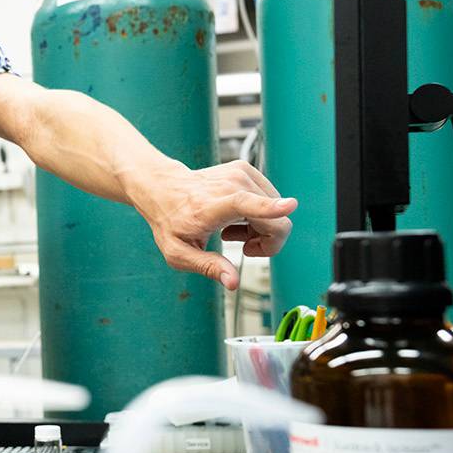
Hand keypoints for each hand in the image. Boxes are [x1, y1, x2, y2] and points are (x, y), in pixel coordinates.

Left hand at [127, 159, 296, 289]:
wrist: (162, 189)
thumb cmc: (170, 223)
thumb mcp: (178, 254)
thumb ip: (207, 267)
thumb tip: (233, 283)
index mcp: (211, 207)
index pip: (244, 205)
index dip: (270, 208)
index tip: (289, 206)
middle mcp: (228, 185)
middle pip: (274, 220)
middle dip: (268, 242)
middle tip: (241, 247)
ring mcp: (239, 174)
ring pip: (277, 213)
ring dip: (260, 229)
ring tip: (230, 230)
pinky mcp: (246, 170)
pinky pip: (270, 200)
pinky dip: (259, 214)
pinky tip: (235, 218)